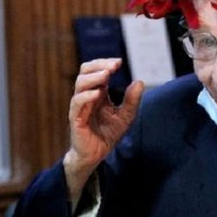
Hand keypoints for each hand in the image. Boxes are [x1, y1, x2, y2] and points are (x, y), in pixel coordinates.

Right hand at [63, 58, 144, 199]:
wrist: (96, 154)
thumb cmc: (108, 134)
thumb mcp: (126, 116)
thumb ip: (132, 100)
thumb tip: (140, 82)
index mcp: (97, 92)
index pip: (96, 70)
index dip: (105, 63)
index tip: (119, 62)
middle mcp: (87, 96)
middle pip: (84, 72)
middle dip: (98, 66)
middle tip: (112, 66)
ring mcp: (80, 106)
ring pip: (80, 84)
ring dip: (93, 77)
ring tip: (106, 75)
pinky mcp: (76, 118)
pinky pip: (77, 103)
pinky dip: (86, 96)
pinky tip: (98, 93)